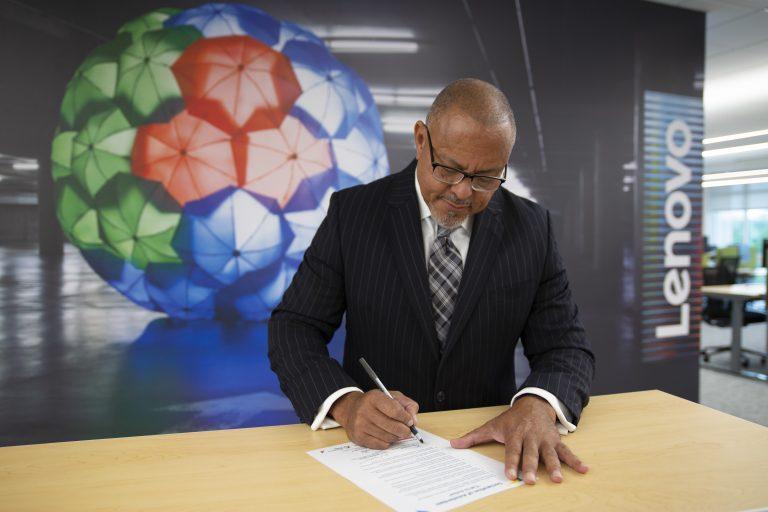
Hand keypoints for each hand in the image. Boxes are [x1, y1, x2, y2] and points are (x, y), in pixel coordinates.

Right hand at [330, 390, 418, 448]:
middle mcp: (364, 410)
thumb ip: (407, 405)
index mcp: (374, 397)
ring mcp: (360, 424)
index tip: (410, 421)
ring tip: (397, 433)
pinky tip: (387, 437)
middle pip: (392, 426)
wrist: (351, 409)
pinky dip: (387, 443)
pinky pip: (379, 444)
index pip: (395, 410)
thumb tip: (414, 421)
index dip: (405, 418)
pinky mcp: (358, 436)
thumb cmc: (376, 403)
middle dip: (404, 430)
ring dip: (396, 437)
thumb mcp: (392, 397)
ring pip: (387, 437)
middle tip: (407, 431)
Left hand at [450, 395, 587, 483]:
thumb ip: (473, 437)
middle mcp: (531, 437)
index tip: (511, 476)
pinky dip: (576, 460)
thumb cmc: (512, 419)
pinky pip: (567, 451)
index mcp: (515, 435)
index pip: (512, 451)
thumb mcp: (492, 425)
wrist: (534, 403)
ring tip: (559, 479)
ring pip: (550, 454)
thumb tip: (453, 445)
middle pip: (531, 454)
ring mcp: (545, 439)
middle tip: (531, 481)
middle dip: (531, 467)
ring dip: (555, 466)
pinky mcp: (556, 440)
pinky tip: (584, 469)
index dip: (511, 463)